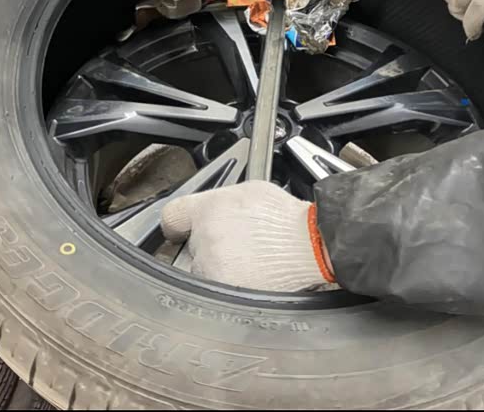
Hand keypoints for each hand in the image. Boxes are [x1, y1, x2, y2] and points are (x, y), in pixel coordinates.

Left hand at [161, 181, 332, 291]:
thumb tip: (212, 207)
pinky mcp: (223, 292)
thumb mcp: (251, 191)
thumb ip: (221, 200)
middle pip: (191, 247)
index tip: (179, 231)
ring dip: (218, 269)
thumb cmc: (288, 221)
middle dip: (208, 247)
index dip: (177, 226)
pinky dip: (228, 286)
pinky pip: (215, 291)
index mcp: (208, 209)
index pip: (172, 217)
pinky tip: (250, 277)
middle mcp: (205, 239)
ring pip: (203, 271)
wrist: (311, 246)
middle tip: (236, 245)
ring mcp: (213, 268)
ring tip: (248, 263)